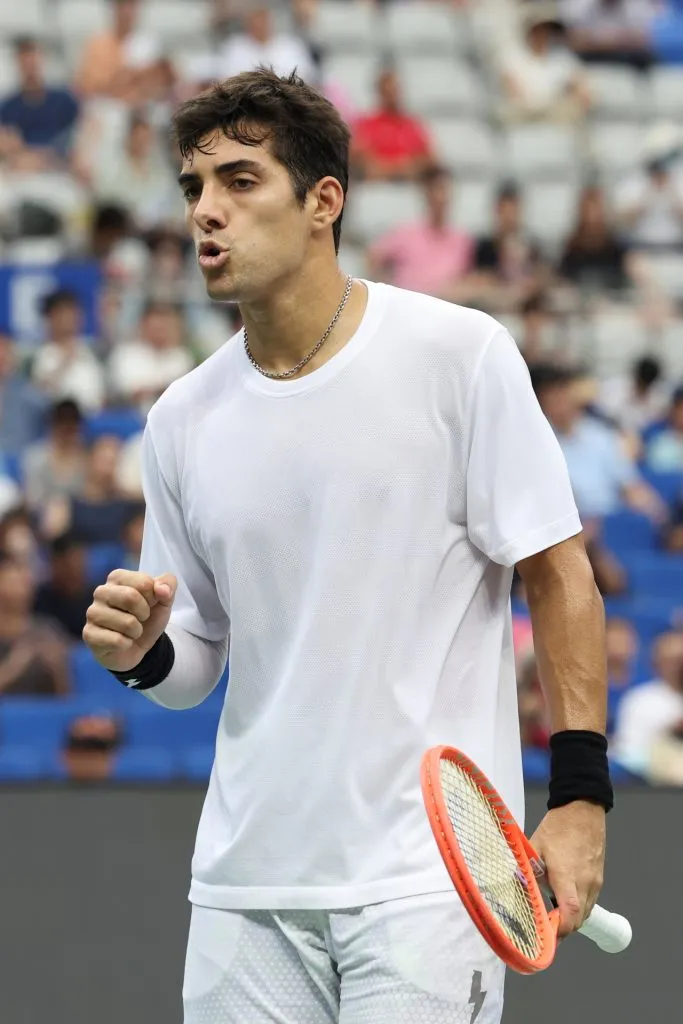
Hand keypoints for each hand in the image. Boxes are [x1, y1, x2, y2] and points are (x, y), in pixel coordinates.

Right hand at [83, 569, 176, 672]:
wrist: (135, 647)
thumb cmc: (146, 618)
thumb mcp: (164, 600)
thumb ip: (168, 585)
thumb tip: (162, 590)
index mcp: (117, 577)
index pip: (144, 583)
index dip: (154, 598)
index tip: (149, 604)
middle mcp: (101, 592)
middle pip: (131, 598)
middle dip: (144, 613)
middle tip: (141, 618)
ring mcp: (92, 613)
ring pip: (127, 622)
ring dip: (136, 631)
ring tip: (130, 631)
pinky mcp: (89, 634)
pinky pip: (117, 641)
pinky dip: (127, 644)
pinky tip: (121, 642)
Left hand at [529, 801, 605, 938]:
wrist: (583, 810)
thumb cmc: (558, 827)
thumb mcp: (535, 845)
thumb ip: (526, 868)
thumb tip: (514, 885)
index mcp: (567, 874)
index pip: (569, 912)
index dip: (559, 930)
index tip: (546, 937)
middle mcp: (585, 882)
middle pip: (578, 919)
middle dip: (562, 929)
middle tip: (544, 931)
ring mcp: (595, 882)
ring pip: (585, 913)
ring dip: (571, 920)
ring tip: (552, 917)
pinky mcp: (599, 879)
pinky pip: (590, 902)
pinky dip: (578, 909)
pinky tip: (564, 902)